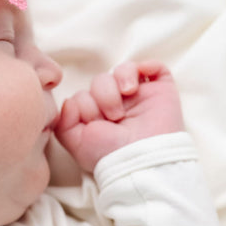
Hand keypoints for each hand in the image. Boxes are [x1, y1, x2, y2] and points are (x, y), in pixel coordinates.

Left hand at [54, 60, 184, 172]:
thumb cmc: (108, 155)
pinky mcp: (161, 91)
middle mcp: (118, 104)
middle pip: (100, 80)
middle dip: (102, 97)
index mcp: (99, 116)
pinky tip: (135, 86)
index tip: (95, 124)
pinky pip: (154, 66)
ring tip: (126, 101)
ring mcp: (140, 97)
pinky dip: (145, 67)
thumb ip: (64, 121)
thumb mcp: (76, 143)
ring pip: (122, 70)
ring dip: (118, 83)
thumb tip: (69, 100)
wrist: (139, 159)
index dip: (84, 106)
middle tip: (113, 118)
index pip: (84, 94)